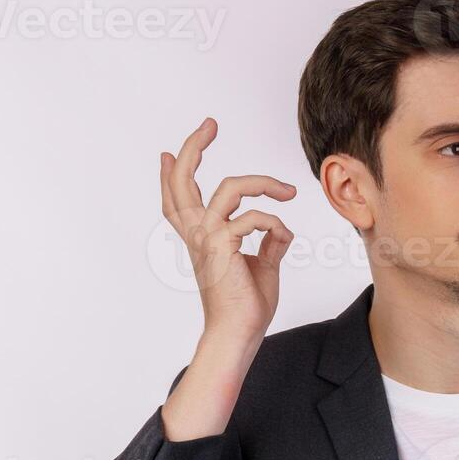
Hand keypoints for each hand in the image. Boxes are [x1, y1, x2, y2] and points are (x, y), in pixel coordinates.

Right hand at [160, 116, 296, 347]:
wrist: (240, 334)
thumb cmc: (247, 305)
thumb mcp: (263, 265)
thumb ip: (268, 242)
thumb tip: (281, 228)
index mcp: (202, 238)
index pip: (178, 199)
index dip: (172, 174)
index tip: (172, 152)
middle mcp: (198, 234)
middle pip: (182, 182)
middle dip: (194, 148)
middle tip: (209, 125)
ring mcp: (207, 239)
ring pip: (229, 188)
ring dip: (262, 183)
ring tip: (286, 191)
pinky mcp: (223, 246)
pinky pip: (254, 219)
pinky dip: (275, 224)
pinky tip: (283, 238)